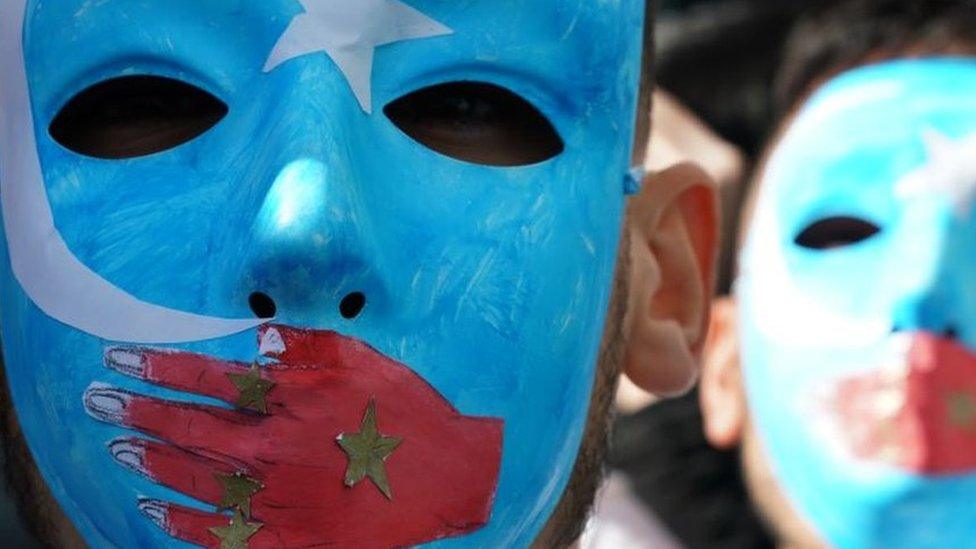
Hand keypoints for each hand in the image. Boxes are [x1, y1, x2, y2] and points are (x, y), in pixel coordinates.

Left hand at [84, 325, 502, 547]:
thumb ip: (303, 347)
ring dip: (152, 459)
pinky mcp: (289, 536)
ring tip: (119, 445)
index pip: (207, 380)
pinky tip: (156, 508)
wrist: (446, 475)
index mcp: (288, 401)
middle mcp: (271, 450)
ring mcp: (276, 498)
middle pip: (189, 429)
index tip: (122, 359)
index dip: (160, 367)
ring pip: (196, 478)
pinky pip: (222, 534)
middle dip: (138, 411)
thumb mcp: (361, 360)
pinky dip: (183, 522)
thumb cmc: (405, 412)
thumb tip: (252, 340)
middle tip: (100, 401)